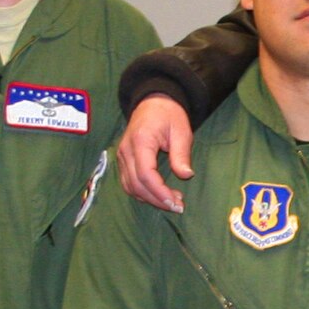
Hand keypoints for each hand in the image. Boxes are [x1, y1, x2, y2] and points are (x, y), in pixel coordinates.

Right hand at [115, 95, 192, 212]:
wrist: (153, 102)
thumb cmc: (169, 115)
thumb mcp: (181, 131)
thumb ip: (181, 154)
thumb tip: (186, 175)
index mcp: (141, 141)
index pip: (145, 174)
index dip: (160, 192)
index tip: (176, 203)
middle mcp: (126, 150)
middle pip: (136, 184)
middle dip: (156, 200)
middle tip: (178, 206)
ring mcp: (122, 155)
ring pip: (130, 186)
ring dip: (149, 199)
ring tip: (172, 201)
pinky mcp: (123, 160)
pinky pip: (128, 182)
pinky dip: (142, 193)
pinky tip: (159, 195)